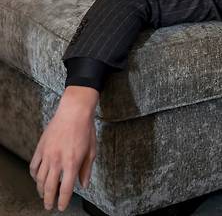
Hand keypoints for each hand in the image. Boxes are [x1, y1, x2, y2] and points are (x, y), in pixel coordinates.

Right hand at [29, 86, 98, 210]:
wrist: (74, 112)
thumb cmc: (85, 130)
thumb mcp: (92, 151)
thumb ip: (86, 170)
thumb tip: (84, 184)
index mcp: (72, 163)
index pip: (66, 189)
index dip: (63, 201)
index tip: (61, 207)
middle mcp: (58, 161)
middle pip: (49, 187)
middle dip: (48, 200)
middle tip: (49, 206)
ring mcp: (47, 155)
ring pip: (39, 179)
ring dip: (40, 189)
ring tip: (43, 194)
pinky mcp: (40, 148)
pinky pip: (33, 166)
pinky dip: (33, 175)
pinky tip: (37, 178)